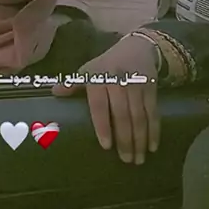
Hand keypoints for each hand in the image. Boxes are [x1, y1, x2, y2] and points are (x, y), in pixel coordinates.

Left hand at [52, 35, 159, 164]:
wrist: (137, 47)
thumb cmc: (107, 64)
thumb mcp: (88, 70)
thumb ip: (73, 84)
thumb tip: (54, 92)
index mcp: (99, 78)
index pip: (100, 106)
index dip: (103, 126)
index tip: (106, 146)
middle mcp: (118, 81)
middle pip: (122, 115)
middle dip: (125, 140)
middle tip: (127, 161)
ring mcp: (136, 85)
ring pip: (139, 117)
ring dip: (140, 139)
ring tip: (138, 159)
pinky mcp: (151, 88)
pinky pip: (153, 112)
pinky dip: (154, 130)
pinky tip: (153, 146)